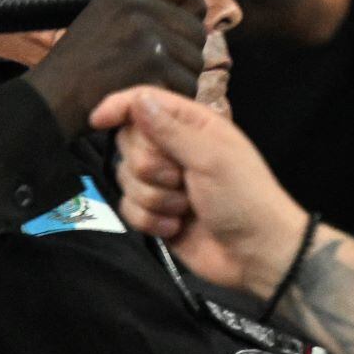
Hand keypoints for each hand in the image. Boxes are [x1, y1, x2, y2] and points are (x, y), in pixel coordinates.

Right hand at [24, 0, 207, 131]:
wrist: (53, 96)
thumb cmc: (78, 63)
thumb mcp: (104, 14)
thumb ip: (145, 6)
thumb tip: (197, 8)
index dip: (192, 3)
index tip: (184, 20)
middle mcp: (140, 5)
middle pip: (198, 30)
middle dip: (183, 53)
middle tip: (152, 67)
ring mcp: (148, 35)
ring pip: (195, 61)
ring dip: (178, 79)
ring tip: (145, 82)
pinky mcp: (153, 65)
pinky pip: (187, 86)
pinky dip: (172, 98)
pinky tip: (145, 96)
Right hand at [92, 85, 308, 292]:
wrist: (255, 253)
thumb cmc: (244, 197)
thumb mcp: (211, 157)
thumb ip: (171, 130)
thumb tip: (138, 100)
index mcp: (192, 125)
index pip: (144, 102)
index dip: (119, 107)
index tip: (97, 120)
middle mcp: (174, 149)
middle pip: (128, 143)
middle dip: (149, 166)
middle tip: (181, 179)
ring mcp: (163, 183)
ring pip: (126, 179)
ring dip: (155, 198)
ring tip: (186, 208)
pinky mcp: (156, 214)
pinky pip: (129, 209)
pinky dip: (151, 221)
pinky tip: (176, 228)